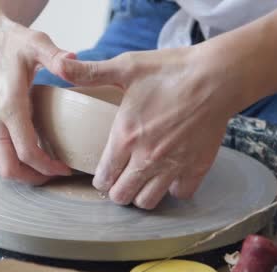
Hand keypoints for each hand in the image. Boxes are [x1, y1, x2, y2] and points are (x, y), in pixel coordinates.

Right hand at [0, 17, 71, 184]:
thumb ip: (54, 54)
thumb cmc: (11, 41)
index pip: (26, 152)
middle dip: (34, 178)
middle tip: (57, 174)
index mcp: (9, 107)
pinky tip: (33, 153)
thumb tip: (74, 60)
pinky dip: (12, 162)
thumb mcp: (35, 42)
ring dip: (21, 173)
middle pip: (9, 168)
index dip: (47, 167)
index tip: (66, 168)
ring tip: (45, 168)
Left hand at [60, 44, 246, 208]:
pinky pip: (180, 194)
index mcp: (125, 137)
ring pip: (149, 201)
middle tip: (120, 179)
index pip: (103, 178)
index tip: (103, 173)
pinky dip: (174, 189)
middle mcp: (147, 158)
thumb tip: (59, 65)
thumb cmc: (171, 70)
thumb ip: (91, 72)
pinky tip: (171, 175)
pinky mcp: (197, 168)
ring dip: (141, 194)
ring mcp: (173, 167)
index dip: (99, 180)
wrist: (217, 76)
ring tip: (141, 180)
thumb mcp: (126, 66)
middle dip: (116, 191)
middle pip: (122, 197)